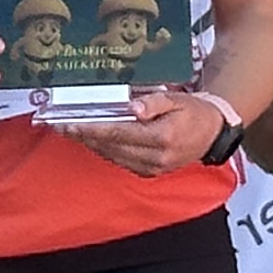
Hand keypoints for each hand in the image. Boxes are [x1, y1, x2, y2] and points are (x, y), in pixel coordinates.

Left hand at [48, 86, 225, 178]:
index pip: (119, 133)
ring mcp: (152, 168)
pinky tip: (92, 139)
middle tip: (60, 125)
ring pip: (112, 156)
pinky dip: (105, 150)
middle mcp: (156, 157)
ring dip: (91, 144)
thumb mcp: (177, 99)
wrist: (212, 134)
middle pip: (111, 146)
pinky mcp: (149, 173)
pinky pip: (120, 161)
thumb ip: (154, 102)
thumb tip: (133, 107)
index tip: (70, 124)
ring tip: (70, 131)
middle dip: (84, 136)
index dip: (92, 129)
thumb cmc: (193, 112)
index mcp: (163, 137)